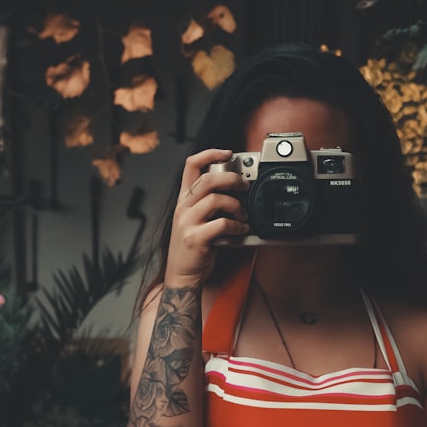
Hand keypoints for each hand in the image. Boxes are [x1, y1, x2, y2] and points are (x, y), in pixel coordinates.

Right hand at [164, 148, 249, 288]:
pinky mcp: (196, 239)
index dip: (210, 154)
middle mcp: (183, 208)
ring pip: (216, 200)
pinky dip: (237, 226)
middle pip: (207, 179)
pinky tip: (242, 229)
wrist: (182, 274)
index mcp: (183, 200)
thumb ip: (208, 203)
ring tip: (243, 214)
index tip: (227, 152)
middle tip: (244, 186)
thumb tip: (234, 187)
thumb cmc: (193, 246)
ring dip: (236, 205)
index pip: (191, 165)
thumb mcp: (194, 219)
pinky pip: (222, 224)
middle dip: (232, 179)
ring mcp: (187, 223)